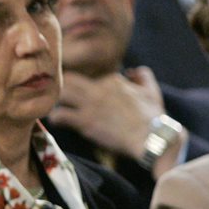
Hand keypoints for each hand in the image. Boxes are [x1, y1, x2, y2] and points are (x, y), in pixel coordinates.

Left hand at [49, 66, 169, 162]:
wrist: (151, 138)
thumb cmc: (154, 117)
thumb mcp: (152, 91)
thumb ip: (143, 77)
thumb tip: (133, 70)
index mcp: (113, 80)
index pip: (89, 78)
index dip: (83, 87)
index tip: (80, 96)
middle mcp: (99, 89)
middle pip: (69, 80)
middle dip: (61, 87)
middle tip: (57, 98)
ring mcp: (90, 104)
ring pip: (61, 93)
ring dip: (55, 100)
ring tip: (55, 108)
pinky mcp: (85, 121)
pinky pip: (61, 115)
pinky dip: (55, 118)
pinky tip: (56, 121)